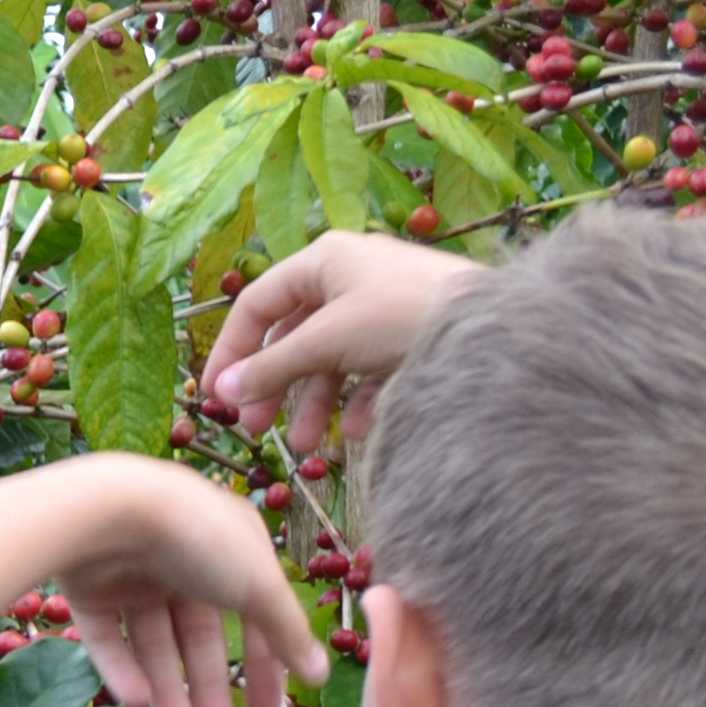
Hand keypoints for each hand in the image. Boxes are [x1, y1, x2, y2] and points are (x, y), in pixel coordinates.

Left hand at [46, 457, 330, 706]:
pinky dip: (123, 672)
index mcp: (231, 548)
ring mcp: (133, 575)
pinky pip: (109, 640)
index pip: (253, 616)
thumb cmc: (200, 540)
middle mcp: (183, 560)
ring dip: (169, 696)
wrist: (109, 511)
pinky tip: (138, 706)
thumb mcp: (259, 585)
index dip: (263, 666)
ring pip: (154, 647)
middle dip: (209, 694)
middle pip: (199, 640)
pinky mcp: (88, 591)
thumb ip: (287, 631)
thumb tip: (320, 673)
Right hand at [203, 232, 480, 458]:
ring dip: (315, 403)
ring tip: (308, 446)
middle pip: (293, 335)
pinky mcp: (410, 332)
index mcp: (322, 260)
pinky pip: (370, 368)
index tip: (214, 396)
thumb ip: (270, 368)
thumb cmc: (399, 317)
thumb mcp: (325, 342)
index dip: (231, 351)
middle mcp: (349, 275)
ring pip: (331, 357)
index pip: (256, 304)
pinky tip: (359, 430)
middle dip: (275, 386)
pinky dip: (359, 400)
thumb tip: (222, 393)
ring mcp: (381, 304)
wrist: (490, 329)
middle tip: (256, 429)